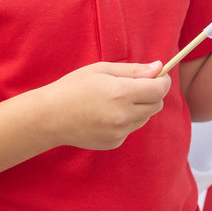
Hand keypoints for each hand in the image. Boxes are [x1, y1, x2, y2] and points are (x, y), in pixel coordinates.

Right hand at [45, 61, 170, 149]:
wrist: (50, 117)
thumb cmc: (73, 88)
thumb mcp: (101, 70)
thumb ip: (133, 70)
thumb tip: (158, 68)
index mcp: (121, 93)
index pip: (159, 89)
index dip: (162, 81)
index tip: (158, 76)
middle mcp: (123, 116)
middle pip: (156, 105)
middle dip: (151, 94)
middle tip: (134, 86)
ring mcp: (119, 132)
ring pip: (145, 118)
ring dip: (139, 107)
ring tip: (115, 100)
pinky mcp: (114, 143)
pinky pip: (131, 129)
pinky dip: (126, 120)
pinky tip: (106, 114)